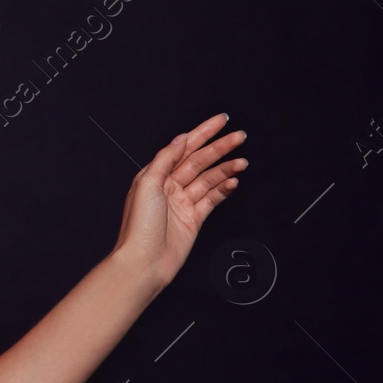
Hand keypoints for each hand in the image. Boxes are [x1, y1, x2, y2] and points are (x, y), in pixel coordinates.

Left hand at [112, 112, 247, 287]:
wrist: (144, 261)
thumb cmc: (140, 225)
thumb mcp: (148, 184)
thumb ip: (165, 159)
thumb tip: (181, 138)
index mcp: (155, 175)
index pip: (183, 147)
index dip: (202, 133)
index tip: (221, 120)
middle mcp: (169, 187)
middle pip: (199, 161)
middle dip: (220, 148)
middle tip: (240, 136)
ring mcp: (182, 203)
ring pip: (208, 179)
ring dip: (226, 169)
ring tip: (243, 162)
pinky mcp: (193, 219)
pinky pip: (212, 199)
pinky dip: (223, 189)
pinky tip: (234, 181)